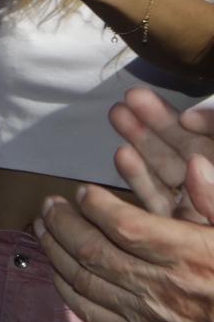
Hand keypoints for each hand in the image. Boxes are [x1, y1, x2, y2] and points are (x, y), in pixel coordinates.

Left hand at [36, 161, 213, 321]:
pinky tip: (56, 267)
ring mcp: (146, 317)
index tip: (83, 191)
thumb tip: (195, 165)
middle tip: (50, 204)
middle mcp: (162, 287)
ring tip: (43, 227)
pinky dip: (65, 287)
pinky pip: (88, 311)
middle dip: (63, 223)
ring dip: (55, 251)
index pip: (125, 226)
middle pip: (92, 251)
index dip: (95, 205)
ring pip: (83, 280)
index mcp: (189, 256)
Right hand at [110, 88, 213, 220]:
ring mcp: (195, 206)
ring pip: (167, 167)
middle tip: (133, 96)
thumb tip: (196, 160)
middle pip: (188, 146)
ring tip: (117, 113)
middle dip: (159, 120)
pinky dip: (138, 176)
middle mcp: (211, 181)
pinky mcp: (176, 225)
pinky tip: (122, 154)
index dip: (205, 122)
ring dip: (141, 139)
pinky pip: (157, 197)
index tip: (186, 117)